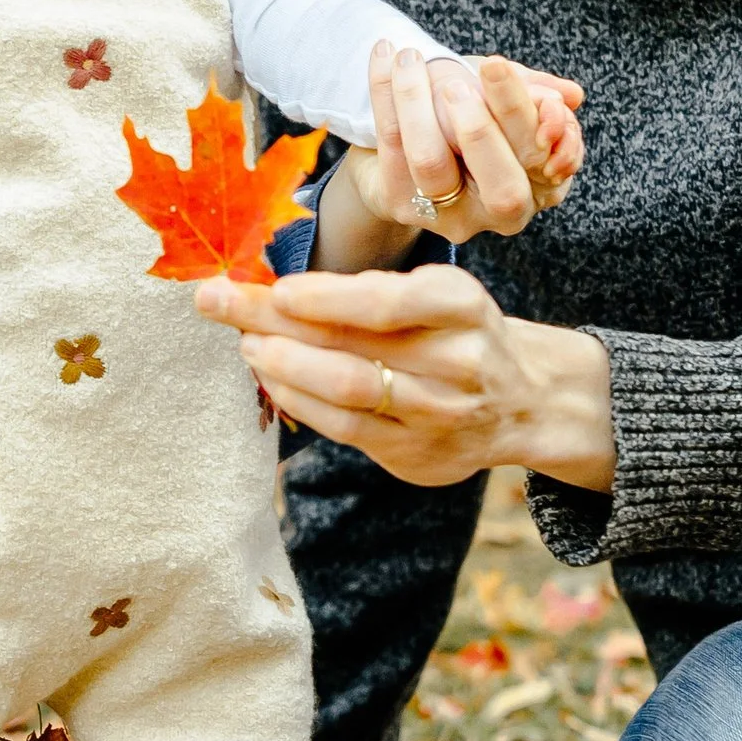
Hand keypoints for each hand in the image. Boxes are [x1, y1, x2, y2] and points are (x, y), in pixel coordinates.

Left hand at [196, 260, 613, 492]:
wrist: (525, 399)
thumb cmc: (456, 332)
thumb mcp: (433, 295)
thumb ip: (368, 292)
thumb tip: (269, 283)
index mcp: (460, 306)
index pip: (386, 301)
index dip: (326, 296)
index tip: (274, 288)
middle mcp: (457, 362)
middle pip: (353, 346)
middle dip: (273, 322)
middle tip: (216, 301)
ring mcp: (440, 416)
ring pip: (348, 393)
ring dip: (284, 366)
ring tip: (245, 344)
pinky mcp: (419, 456)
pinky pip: (347, 430)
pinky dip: (301, 401)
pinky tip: (273, 379)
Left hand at [343, 47, 585, 248]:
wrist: (403, 155)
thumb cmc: (467, 119)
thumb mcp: (504, 98)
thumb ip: (535, 92)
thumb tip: (570, 96)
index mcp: (544, 183)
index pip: (543, 156)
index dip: (524, 115)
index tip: (496, 69)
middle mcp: (506, 212)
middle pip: (503, 186)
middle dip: (482, 130)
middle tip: (456, 83)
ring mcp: (452, 215)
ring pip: (433, 163)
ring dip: (418, 102)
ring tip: (410, 58)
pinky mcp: (404, 205)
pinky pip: (391, 146)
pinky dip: (384, 91)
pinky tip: (384, 55)